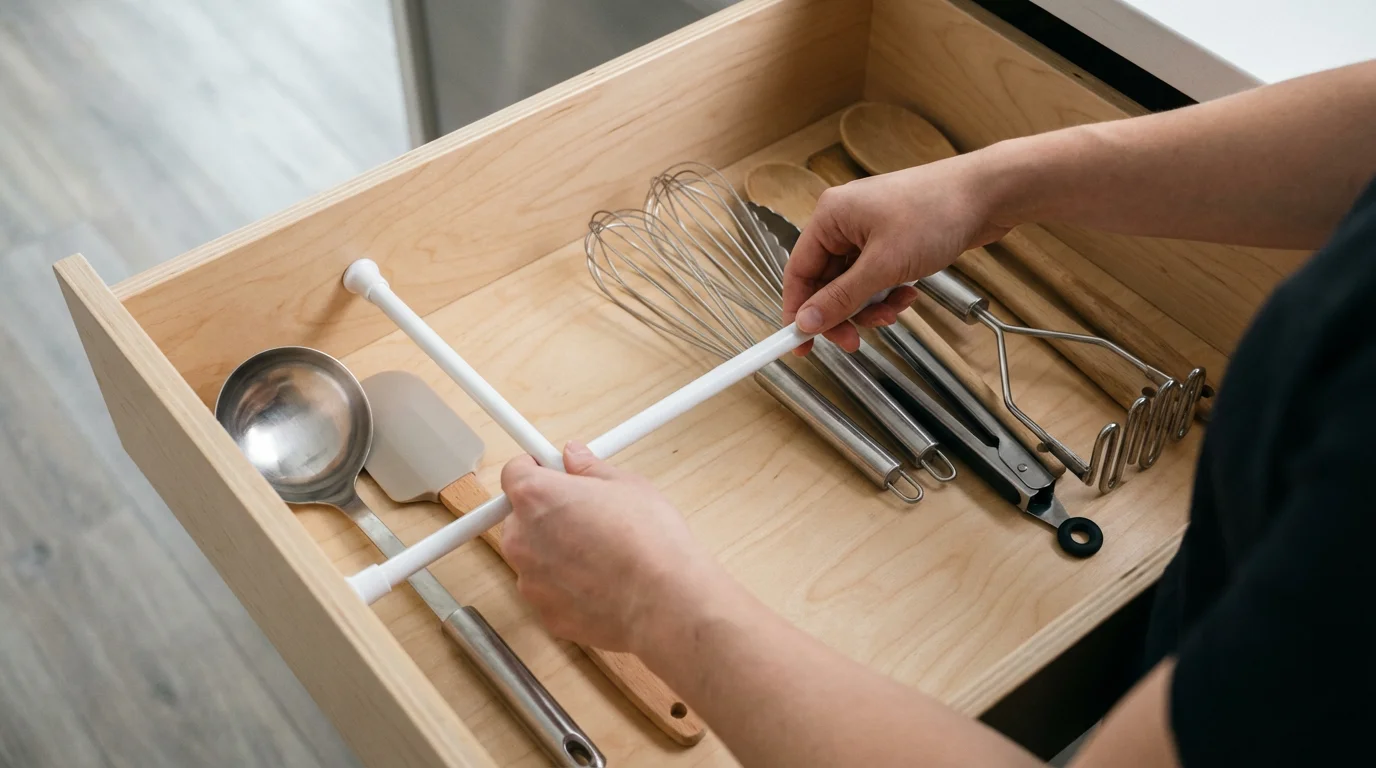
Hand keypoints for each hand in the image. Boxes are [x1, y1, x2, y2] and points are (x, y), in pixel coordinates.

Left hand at [500, 441, 722, 652]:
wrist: (663, 602)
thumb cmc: (648, 542)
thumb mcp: (627, 486)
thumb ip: (591, 469)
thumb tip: (576, 458)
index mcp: (537, 496)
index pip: (514, 472)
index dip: (536, 470)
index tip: (552, 473)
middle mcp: (522, 538)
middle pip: (520, 517)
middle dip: (547, 514)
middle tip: (585, 514)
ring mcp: (529, 580)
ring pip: (534, 557)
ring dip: (555, 552)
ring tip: (600, 553)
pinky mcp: (544, 613)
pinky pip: (548, 591)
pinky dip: (566, 586)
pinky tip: (601, 582)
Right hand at [782, 153, 1011, 352]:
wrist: (988, 194)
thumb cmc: (936, 212)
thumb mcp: (883, 265)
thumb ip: (841, 298)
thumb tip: (807, 322)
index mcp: (830, 216)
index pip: (798, 272)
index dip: (797, 310)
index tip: (801, 344)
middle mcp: (845, 221)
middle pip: (826, 282)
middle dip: (842, 314)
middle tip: (854, 342)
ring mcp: (869, 229)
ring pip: (853, 284)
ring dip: (870, 306)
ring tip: (895, 311)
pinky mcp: (892, 239)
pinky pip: (876, 276)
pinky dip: (888, 292)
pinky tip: (909, 293)